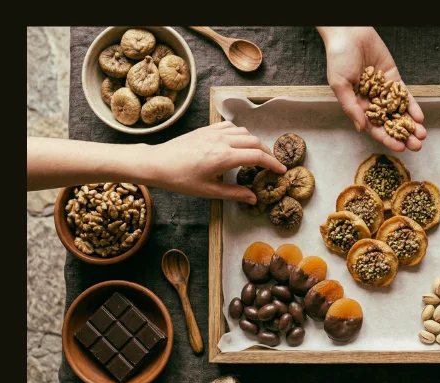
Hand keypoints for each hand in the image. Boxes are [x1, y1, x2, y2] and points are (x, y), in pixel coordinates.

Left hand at [149, 121, 285, 202]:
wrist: (158, 163)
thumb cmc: (181, 180)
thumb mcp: (209, 191)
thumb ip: (234, 194)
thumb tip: (253, 198)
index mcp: (225, 157)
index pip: (258, 157)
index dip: (273, 163)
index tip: (281, 170)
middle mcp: (223, 141)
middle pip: (255, 142)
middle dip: (267, 153)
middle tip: (271, 164)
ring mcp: (214, 132)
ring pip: (244, 132)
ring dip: (255, 142)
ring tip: (256, 154)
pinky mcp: (207, 129)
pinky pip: (231, 126)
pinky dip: (240, 133)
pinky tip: (238, 142)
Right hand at [318, 27, 426, 151]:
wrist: (349, 33)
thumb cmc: (338, 58)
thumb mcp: (339, 84)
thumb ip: (350, 106)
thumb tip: (361, 128)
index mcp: (357, 106)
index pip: (374, 127)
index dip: (387, 138)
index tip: (399, 148)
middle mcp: (372, 101)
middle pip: (390, 122)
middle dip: (403, 135)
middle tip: (417, 145)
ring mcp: (384, 90)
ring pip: (400, 111)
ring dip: (411, 124)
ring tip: (422, 135)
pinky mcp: (393, 78)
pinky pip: (405, 95)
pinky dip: (412, 106)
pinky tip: (420, 117)